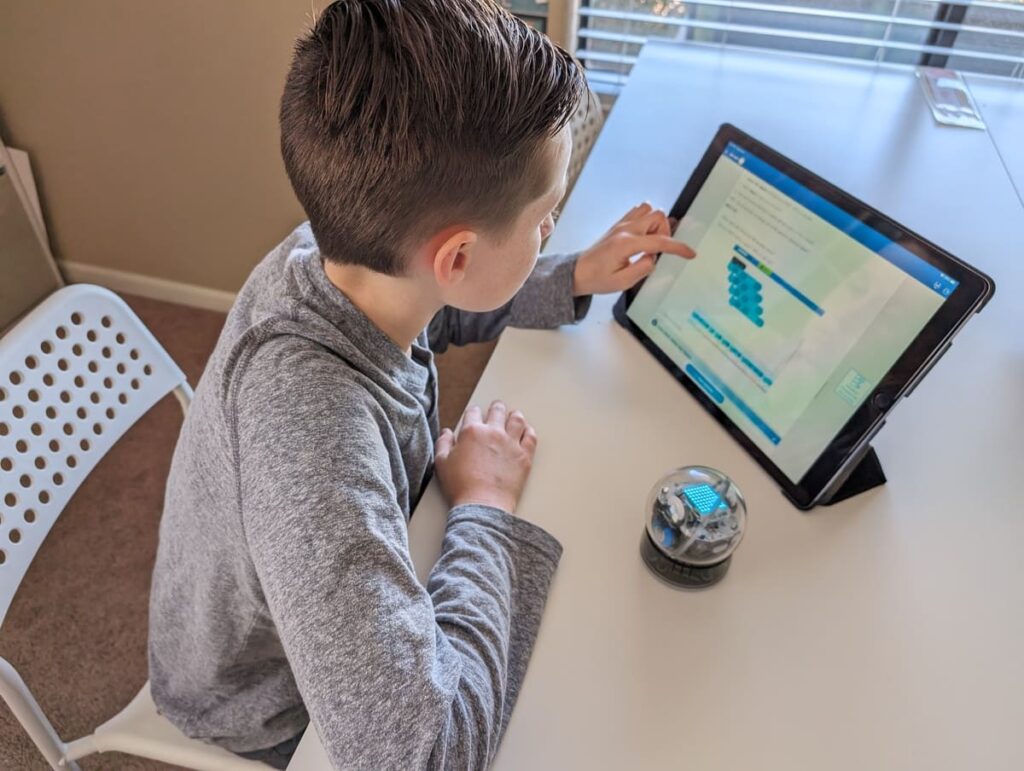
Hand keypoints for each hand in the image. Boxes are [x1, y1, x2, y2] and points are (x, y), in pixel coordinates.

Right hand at [434, 401, 537, 513]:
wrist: (482, 505)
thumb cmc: (461, 487)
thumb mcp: (442, 463)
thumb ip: (443, 444)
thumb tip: (446, 433)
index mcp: (472, 432)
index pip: (473, 412)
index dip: (473, 412)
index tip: (475, 414)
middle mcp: (493, 433)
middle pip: (498, 411)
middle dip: (496, 407)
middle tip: (497, 408)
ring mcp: (511, 444)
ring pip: (517, 420)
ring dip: (515, 416)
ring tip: (514, 416)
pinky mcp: (524, 456)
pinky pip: (531, 437)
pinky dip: (529, 432)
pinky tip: (527, 432)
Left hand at [572, 202, 694, 295]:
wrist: (578, 273)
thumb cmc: (597, 279)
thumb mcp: (622, 282)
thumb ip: (643, 268)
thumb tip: (653, 257)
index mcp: (626, 244)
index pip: (659, 241)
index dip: (678, 248)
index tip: (689, 254)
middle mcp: (624, 229)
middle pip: (657, 216)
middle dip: (665, 232)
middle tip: (659, 250)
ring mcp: (621, 224)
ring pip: (648, 209)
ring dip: (656, 224)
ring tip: (651, 242)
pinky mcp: (618, 224)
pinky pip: (638, 211)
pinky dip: (647, 221)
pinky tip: (644, 236)